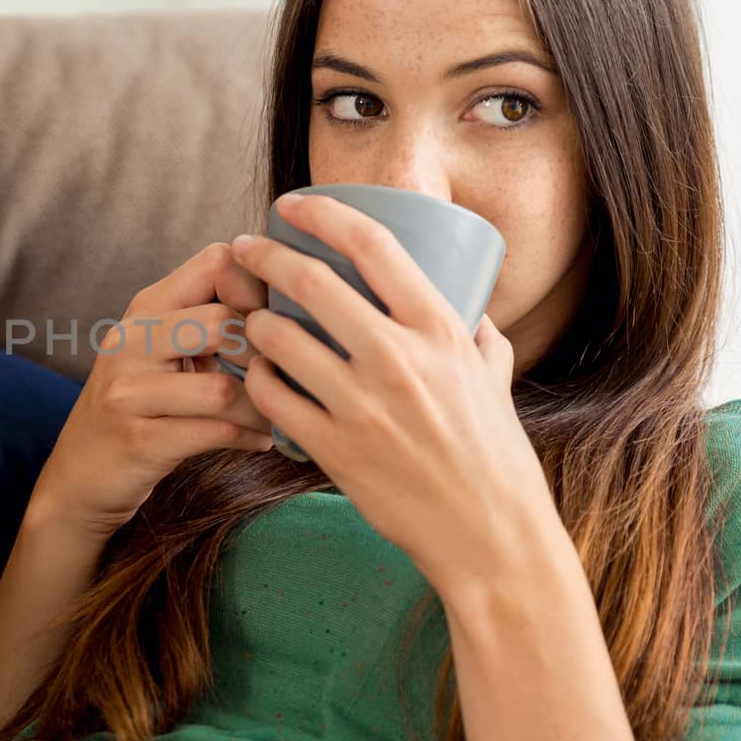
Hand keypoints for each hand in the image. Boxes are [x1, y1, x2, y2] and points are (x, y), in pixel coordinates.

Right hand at [32, 243, 275, 539]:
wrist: (78, 473)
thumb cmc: (137, 405)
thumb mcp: (159, 349)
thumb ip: (206, 318)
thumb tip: (285, 302)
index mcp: (144, 309)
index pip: (215, 262)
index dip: (258, 286)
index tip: (275, 322)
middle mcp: (130, 342)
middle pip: (221, 322)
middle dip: (265, 353)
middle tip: (283, 376)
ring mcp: (129, 392)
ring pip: (223, 388)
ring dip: (263, 406)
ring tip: (276, 415)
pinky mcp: (139, 441)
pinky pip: (215, 433)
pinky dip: (250, 436)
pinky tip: (260, 439)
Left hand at [229, 193, 562, 591]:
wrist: (488, 536)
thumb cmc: (495, 455)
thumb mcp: (495, 377)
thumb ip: (477, 333)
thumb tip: (465, 302)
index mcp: (440, 331)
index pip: (373, 245)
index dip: (323, 213)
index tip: (292, 204)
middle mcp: (399, 360)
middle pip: (312, 282)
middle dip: (267, 256)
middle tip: (244, 249)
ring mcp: (362, 405)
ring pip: (279, 339)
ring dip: (254, 322)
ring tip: (249, 320)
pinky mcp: (332, 448)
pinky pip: (270, 398)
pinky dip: (254, 380)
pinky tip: (254, 376)